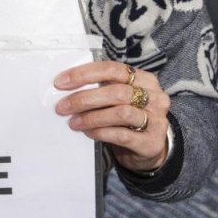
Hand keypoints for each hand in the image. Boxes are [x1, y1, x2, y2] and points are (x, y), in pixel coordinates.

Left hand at [54, 60, 169, 172]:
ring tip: (74, 122)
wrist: (149, 148)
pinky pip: (122, 135)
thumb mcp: (119, 99)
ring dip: (91, 117)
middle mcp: (154, 96)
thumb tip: (67, 88)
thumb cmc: (128, 119)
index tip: (61, 82)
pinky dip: (101, 132)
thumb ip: (101, 89)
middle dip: (84, 98)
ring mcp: (156, 119)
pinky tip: (88, 132)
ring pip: (120, 113)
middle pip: (116, 91)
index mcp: (144, 79)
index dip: (84, 74)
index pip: (111, 69)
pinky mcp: (151, 141)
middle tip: (63, 106)